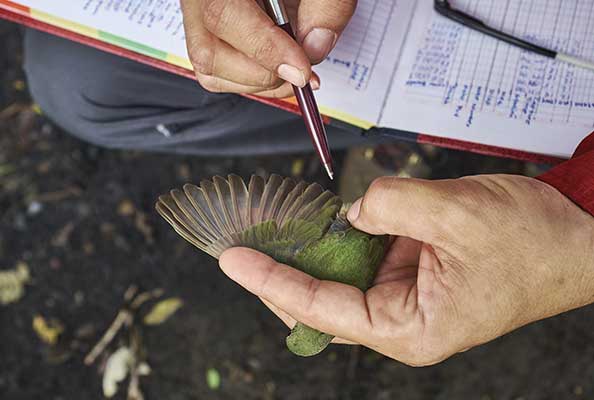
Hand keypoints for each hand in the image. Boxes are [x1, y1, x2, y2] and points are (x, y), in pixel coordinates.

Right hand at [181, 0, 356, 96]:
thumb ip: (327, 3)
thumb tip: (315, 46)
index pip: (223, 13)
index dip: (264, 48)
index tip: (300, 69)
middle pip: (209, 50)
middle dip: (264, 71)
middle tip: (303, 69)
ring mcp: (197, 15)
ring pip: (209, 66)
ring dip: (260, 81)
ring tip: (294, 67)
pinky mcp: (207, 35)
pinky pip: (217, 73)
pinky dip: (253, 81)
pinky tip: (279, 69)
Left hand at [219, 175, 593, 364]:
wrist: (576, 237)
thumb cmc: (533, 243)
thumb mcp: (457, 214)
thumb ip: (390, 206)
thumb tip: (351, 211)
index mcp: (410, 329)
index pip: (323, 310)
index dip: (273, 283)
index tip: (234, 261)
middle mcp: (400, 322)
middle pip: (320, 305)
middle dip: (279, 276)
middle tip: (241, 246)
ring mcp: (404, 297)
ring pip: (337, 282)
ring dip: (305, 257)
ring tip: (267, 233)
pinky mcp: (409, 273)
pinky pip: (360, 261)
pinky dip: (336, 243)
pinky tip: (314, 225)